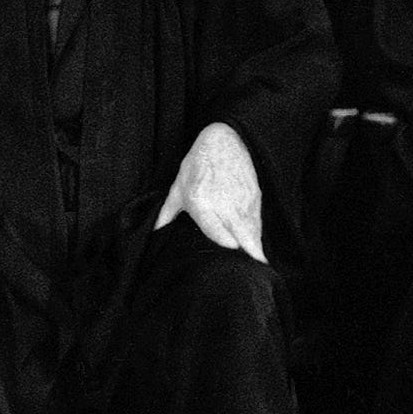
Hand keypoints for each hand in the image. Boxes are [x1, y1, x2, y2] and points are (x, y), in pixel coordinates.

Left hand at [158, 121, 266, 261]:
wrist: (226, 140)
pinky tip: (254, 245)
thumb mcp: (178, 187)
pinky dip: (256, 235)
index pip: (219, 234)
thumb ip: (167, 213)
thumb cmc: (198, 163)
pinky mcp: (255, 198)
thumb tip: (154, 232)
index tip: (232, 260)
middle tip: (248, 273)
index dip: (227, 247)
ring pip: (253, 232)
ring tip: (255, 264)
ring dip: (254, 248)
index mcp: (201, 202)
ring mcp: (242, 201)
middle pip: (242, 237)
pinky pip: (258, 223)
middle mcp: (224, 203)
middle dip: (247, 255)